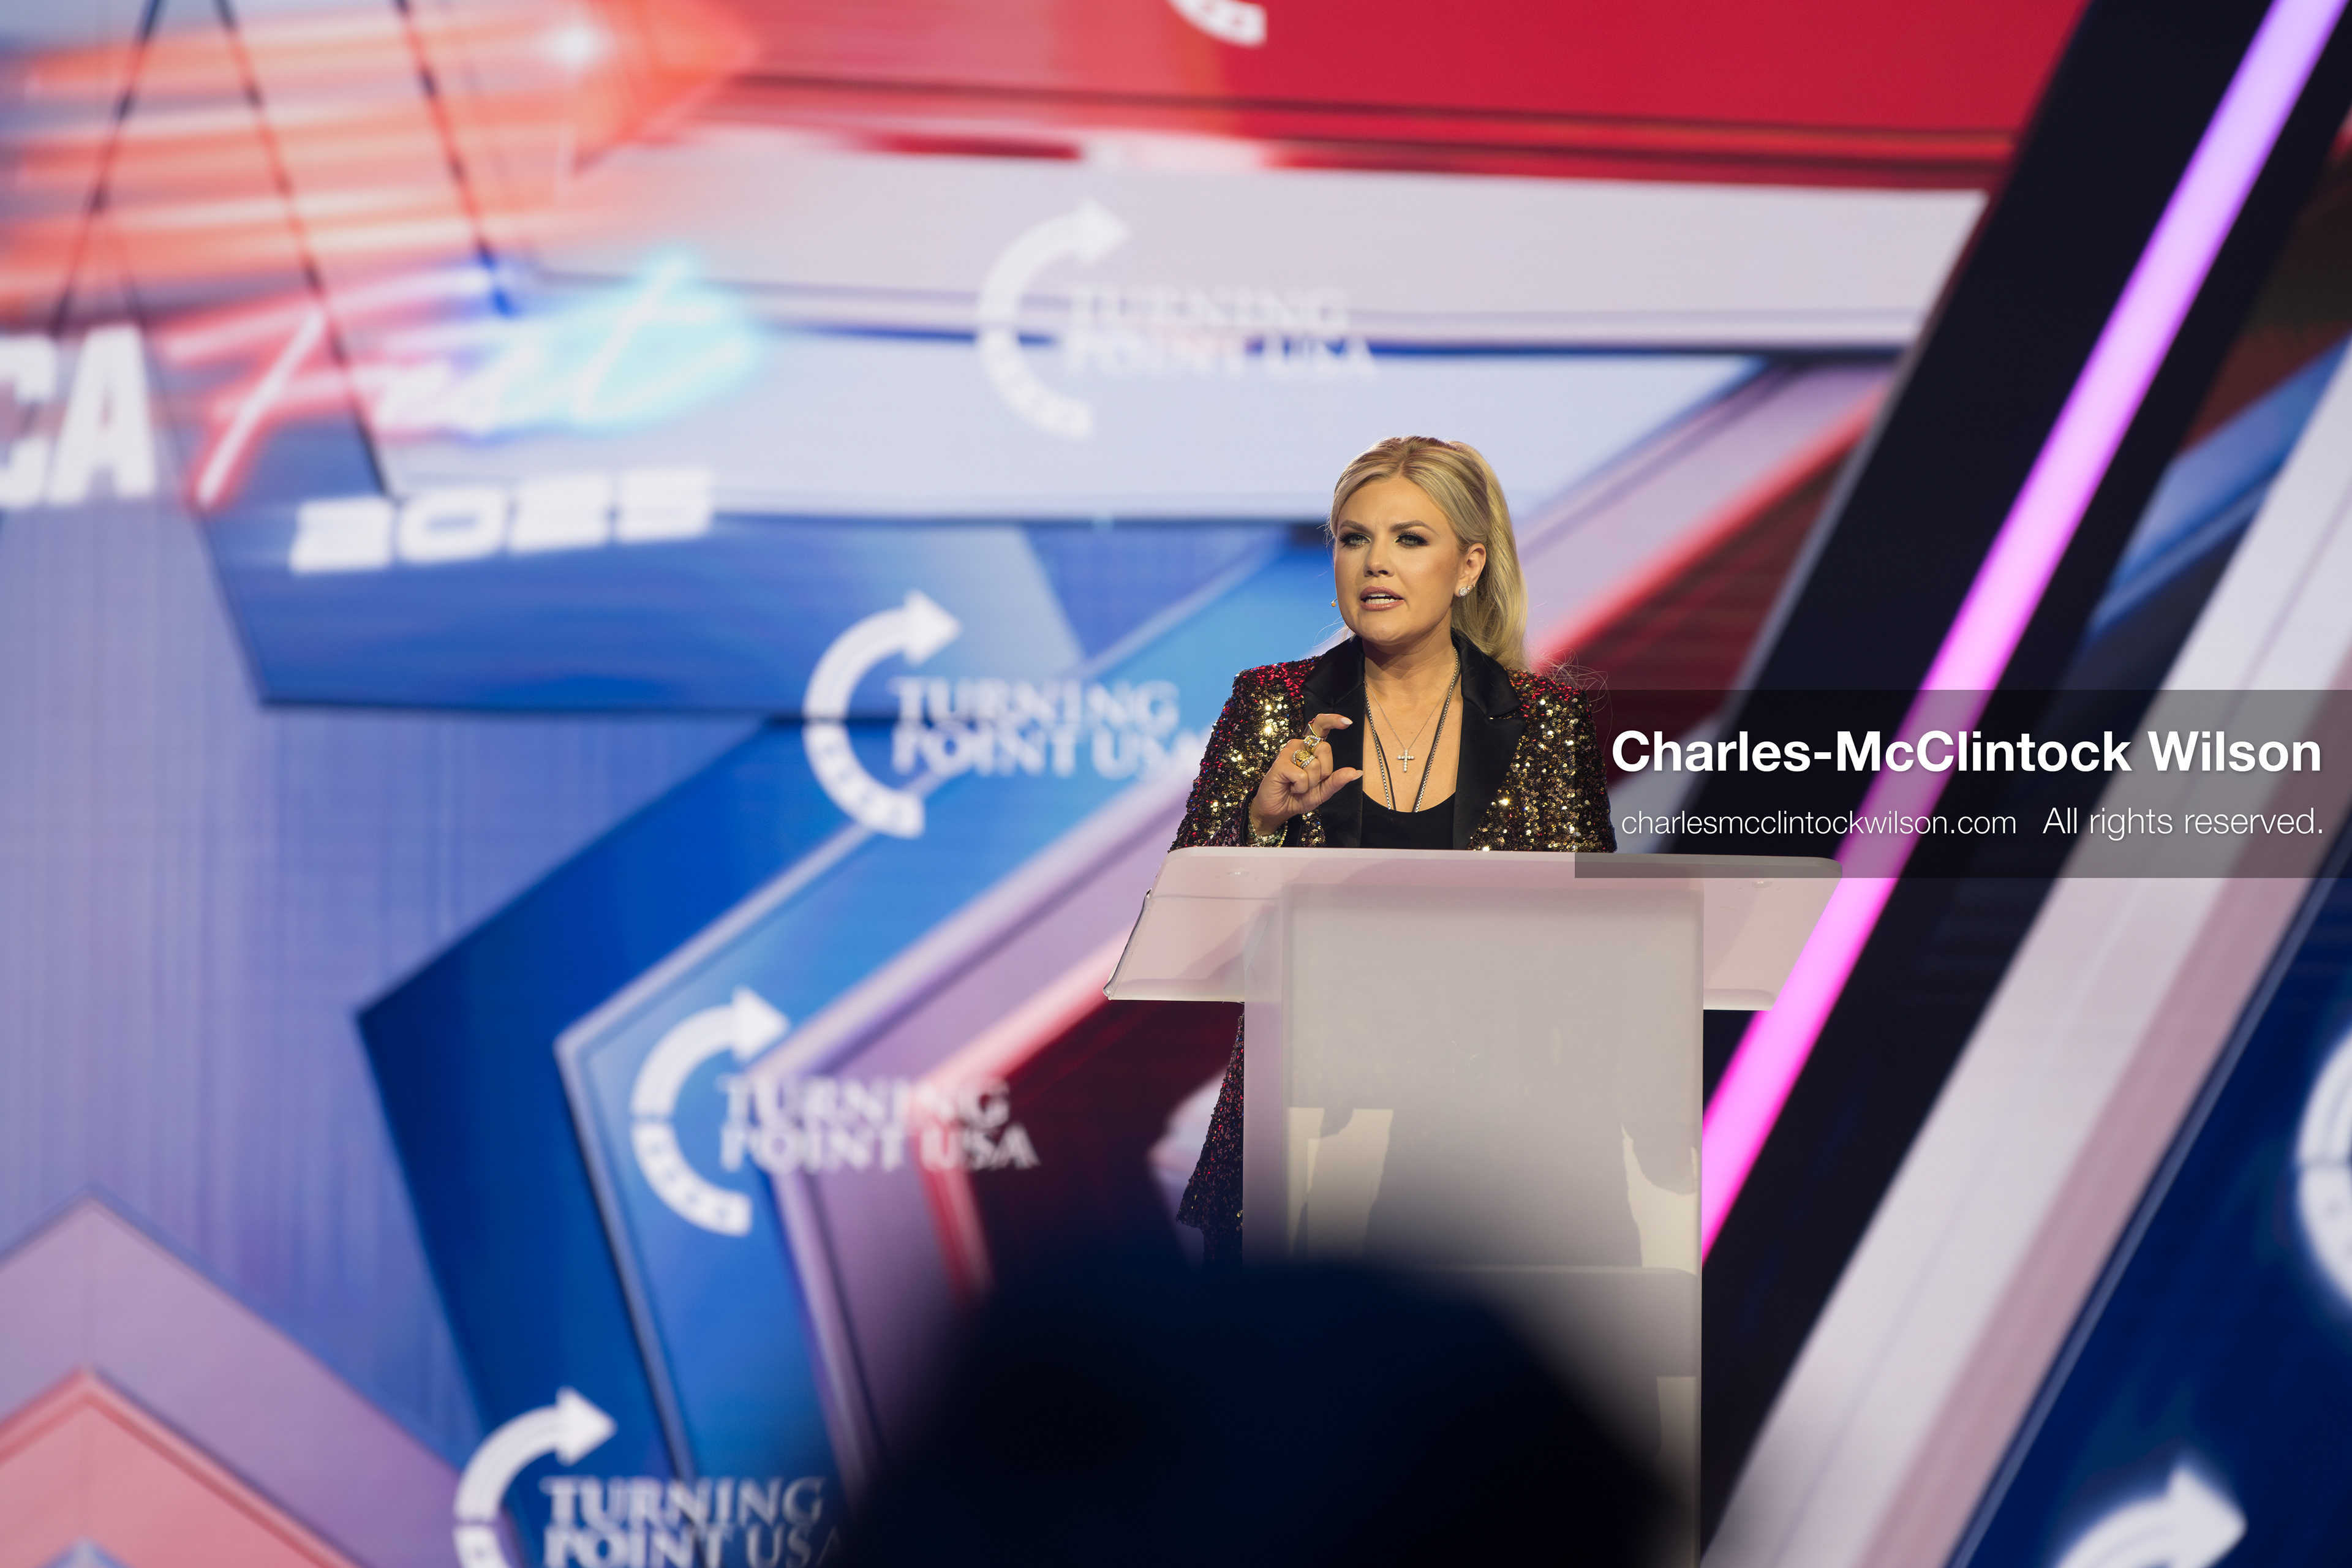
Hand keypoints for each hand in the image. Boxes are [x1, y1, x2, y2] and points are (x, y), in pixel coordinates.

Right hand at [1250, 713, 1361, 836]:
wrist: (1278, 810)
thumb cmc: (1298, 797)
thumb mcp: (1323, 791)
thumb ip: (1337, 780)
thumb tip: (1356, 772)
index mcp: (1310, 749)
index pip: (1321, 727)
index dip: (1333, 720)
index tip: (1347, 723)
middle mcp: (1299, 746)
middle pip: (1325, 748)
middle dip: (1323, 772)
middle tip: (1309, 781)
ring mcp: (1288, 752)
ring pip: (1314, 764)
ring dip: (1310, 783)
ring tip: (1297, 785)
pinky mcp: (1280, 763)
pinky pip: (1302, 775)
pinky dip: (1300, 787)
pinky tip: (1290, 787)